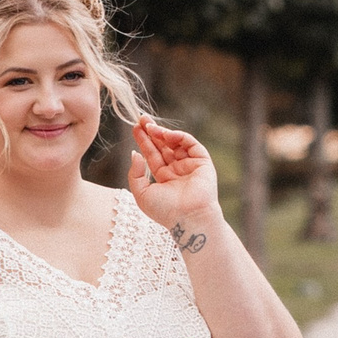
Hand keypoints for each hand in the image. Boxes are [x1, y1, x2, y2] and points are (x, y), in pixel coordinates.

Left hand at [129, 117, 219, 244]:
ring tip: (150, 126)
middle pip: (163, 145)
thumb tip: (134, 154)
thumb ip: (135, 174)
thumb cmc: (165, 211)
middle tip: (141, 119)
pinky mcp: (202, 162)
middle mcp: (177, 170)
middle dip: (152, 132)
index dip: (144, 140)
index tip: (135, 128)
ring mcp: (190, 165)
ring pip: (176, 143)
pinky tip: (167, 134)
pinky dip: (180, 137)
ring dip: (163, 133)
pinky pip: (191, 144)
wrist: (188, 219)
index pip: (153, 154)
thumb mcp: (141, 194)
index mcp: (164, 178)